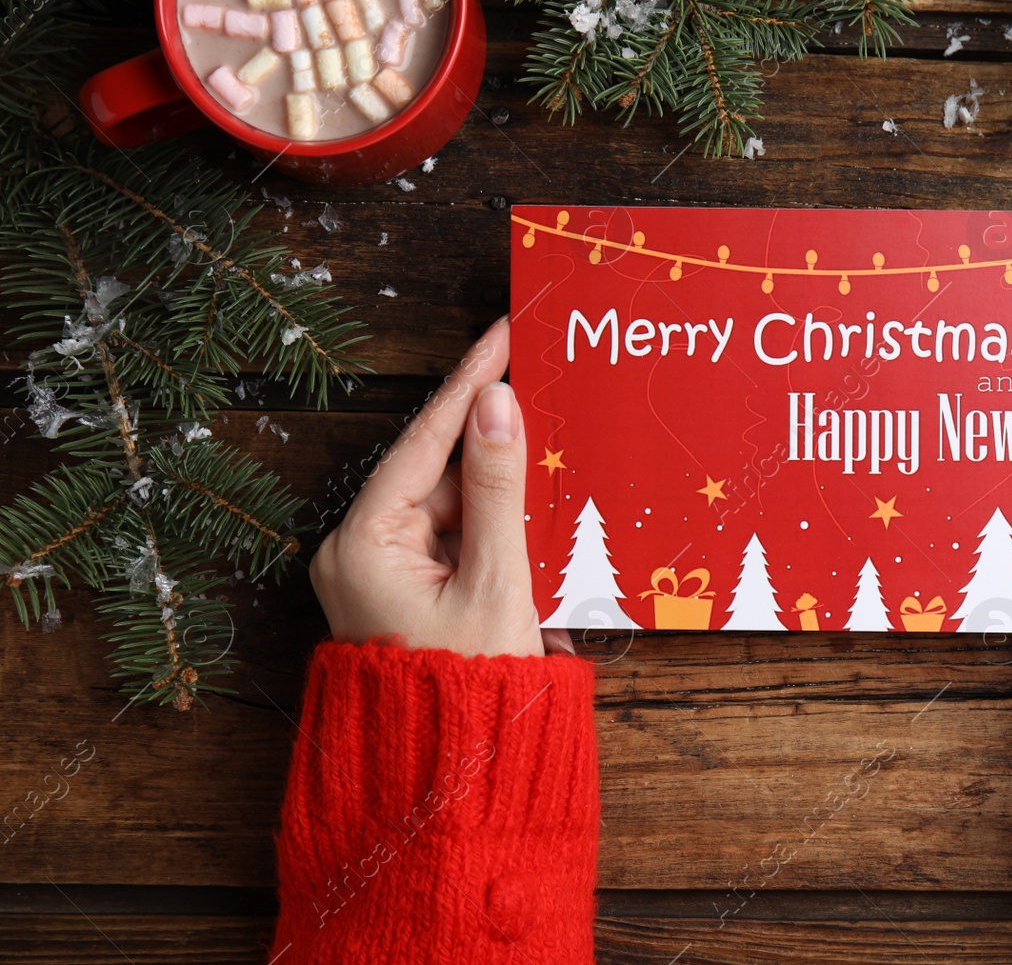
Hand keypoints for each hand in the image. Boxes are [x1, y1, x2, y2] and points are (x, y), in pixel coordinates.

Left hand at [309, 318, 570, 657]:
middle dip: (494, 448)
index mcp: (361, 544)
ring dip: (502, 497)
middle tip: (544, 398)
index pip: (422, 442)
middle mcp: (357, 552)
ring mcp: (378, 575)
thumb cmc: (470, 688)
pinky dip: (494, 534)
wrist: (453, 779)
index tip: (502, 336)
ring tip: (551, 472)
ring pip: (451, 508)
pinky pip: (453, 542)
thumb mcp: (497, 580)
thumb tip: (497, 403)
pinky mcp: (403, 594)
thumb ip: (499, 487)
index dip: (467, 384)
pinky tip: (534, 526)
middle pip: (437, 475)